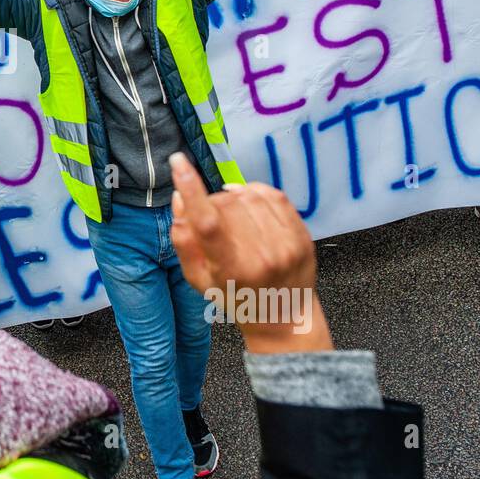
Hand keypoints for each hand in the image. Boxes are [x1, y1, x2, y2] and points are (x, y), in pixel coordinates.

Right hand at [168, 154, 331, 353]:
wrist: (284, 316)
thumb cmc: (236, 298)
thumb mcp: (199, 280)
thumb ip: (184, 241)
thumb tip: (179, 199)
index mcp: (232, 272)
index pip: (208, 222)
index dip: (191, 188)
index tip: (178, 163)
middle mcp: (262, 257)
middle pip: (225, 205)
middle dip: (211, 203)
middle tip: (212, 221)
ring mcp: (286, 245)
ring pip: (248, 196)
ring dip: (233, 199)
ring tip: (232, 219)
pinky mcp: (301, 234)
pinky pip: (273, 194)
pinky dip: (255, 193)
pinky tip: (249, 205)